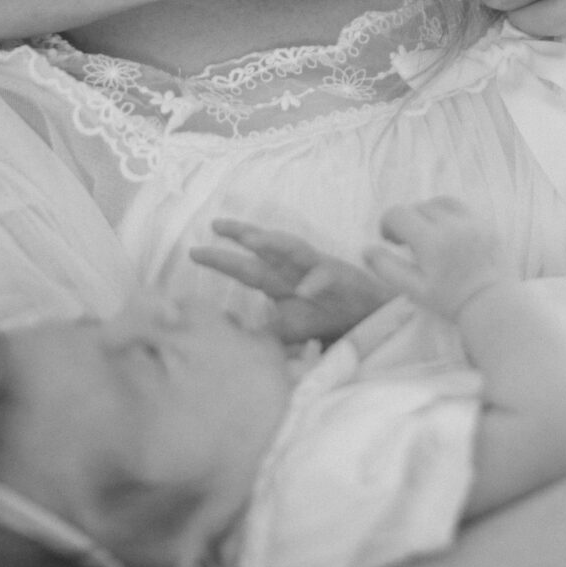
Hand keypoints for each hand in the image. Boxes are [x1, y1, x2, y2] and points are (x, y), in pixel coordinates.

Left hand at [188, 220, 391, 343]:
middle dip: (242, 236)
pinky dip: (315, 283)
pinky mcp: (342, 280)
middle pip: (266, 249)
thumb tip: (229, 341)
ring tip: (252, 241)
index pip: (247, 268)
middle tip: (216, 225)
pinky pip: (326, 279)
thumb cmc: (326, 319)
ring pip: (295, 252)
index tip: (194, 252)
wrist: (371, 319)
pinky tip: (304, 290)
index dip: (222, 259)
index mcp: (280, 282)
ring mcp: (319, 270)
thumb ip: (262, 332)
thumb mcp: (287, 330)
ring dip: (274, 245)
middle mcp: (296, 270)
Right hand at [363, 197, 512, 319]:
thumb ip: (387, 268)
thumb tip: (366, 249)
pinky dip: (449, 213)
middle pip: (418, 207)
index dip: (388, 224)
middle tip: (409, 243)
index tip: (390, 240)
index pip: (399, 214)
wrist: (493, 306)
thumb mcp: (414, 290)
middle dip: (408, 221)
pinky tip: (449, 232)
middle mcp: (452, 225)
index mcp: (431, 241)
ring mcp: (472, 221)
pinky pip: (462, 208)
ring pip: (440, 202)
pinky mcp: (487, 224)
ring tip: (428, 232)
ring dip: (428, 212)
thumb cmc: (450, 300)